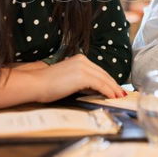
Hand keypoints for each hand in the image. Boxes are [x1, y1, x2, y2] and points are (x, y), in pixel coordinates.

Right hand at [11, 54, 125, 102]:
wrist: (35, 84)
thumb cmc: (47, 85)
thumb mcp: (69, 80)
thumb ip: (82, 82)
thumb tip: (95, 90)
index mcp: (79, 59)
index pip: (98, 71)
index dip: (108, 80)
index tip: (115, 88)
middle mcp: (83, 60)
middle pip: (103, 74)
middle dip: (113, 84)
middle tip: (122, 93)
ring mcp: (83, 67)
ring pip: (104, 79)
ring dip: (113, 89)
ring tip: (120, 96)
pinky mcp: (82, 76)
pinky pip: (100, 84)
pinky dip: (108, 91)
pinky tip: (112, 97)